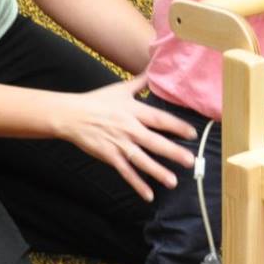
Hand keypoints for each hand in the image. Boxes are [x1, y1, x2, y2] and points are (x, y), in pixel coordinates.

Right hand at [52, 73, 198, 202]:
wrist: (71, 115)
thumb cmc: (97, 101)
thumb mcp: (120, 89)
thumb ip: (141, 82)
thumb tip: (156, 68)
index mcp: (134, 111)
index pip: (160, 119)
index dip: (176, 126)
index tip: (192, 133)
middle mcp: (129, 128)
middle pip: (154, 141)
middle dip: (173, 152)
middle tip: (190, 161)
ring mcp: (119, 144)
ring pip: (141, 160)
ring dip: (158, 172)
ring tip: (173, 181)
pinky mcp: (109, 156)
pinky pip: (126, 172)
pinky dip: (137, 184)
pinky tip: (149, 195)